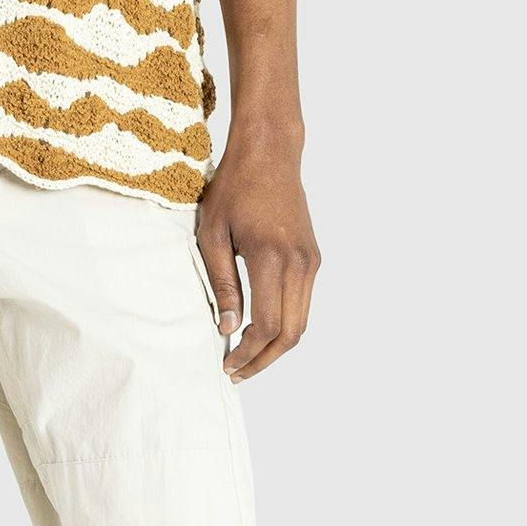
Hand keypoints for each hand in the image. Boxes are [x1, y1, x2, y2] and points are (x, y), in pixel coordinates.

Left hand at [195, 138, 320, 380]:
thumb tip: (228, 328)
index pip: (267, 325)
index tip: (227, 363)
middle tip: (237, 372)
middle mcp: (300, 264)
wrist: (270, 154)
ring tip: (246, 356)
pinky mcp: (313, 257)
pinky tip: (259, 328)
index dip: (248, 353)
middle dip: (264, 360)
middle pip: (291, 333)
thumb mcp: (213, 235)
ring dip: (276, 346)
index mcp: (272, 258)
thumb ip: (222, 284)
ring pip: (302, 322)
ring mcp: (311, 261)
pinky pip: (303, 303)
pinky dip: (285, 324)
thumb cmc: (234, 189)